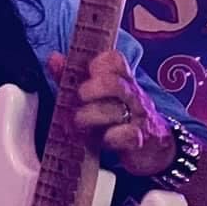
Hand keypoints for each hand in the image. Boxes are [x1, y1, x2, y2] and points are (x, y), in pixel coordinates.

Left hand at [47, 50, 175, 178]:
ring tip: (80, 124)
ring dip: (91, 117)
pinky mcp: (139, 140)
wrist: (153, 147)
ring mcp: (137, 117)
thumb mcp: (100, 96)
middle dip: (90, 91)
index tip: (88, 74)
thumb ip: (75, 78)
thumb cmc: (120, 117)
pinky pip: (127, 135)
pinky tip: (104, 139)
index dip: (98, 63)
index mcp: (123, 80)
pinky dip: (111, 138)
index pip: (115, 59)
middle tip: (80, 100)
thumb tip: (54, 58)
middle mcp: (132, 95)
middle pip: (112, 83)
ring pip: (115, 111)